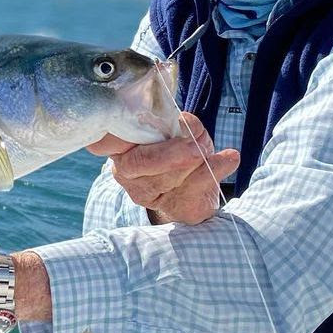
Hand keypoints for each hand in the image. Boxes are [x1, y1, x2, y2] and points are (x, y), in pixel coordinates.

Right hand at [86, 112, 239, 224]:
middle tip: (195, 146)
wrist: (195, 185)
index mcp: (120, 147)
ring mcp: (147, 195)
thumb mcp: (175, 128)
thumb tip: (185, 123)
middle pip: (139, 162)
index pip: (103, 142)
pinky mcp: (174, 210)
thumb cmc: (178, 148)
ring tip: (210, 149)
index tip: (135, 130)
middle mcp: (126, 173)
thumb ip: (176, 123)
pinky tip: (229, 159)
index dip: (113, 138)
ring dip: (197, 159)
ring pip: (169, 177)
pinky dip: (216, 171)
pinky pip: (194, 191)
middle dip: (169, 154)